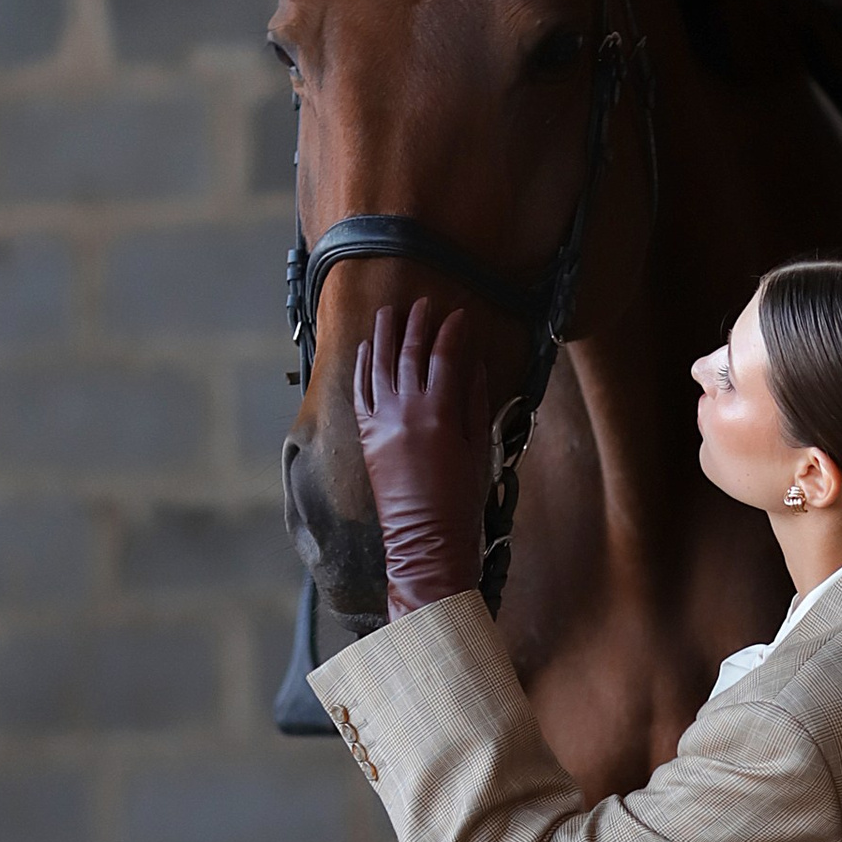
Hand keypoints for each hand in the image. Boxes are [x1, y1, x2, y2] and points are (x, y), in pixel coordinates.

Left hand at [354, 300, 492, 613]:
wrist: (424, 538)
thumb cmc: (461, 499)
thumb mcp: (480, 447)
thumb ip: (476, 401)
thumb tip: (474, 365)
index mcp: (440, 412)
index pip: (446, 356)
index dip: (453, 331)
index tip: (460, 314)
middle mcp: (406, 410)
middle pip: (410, 353)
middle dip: (418, 323)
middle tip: (425, 303)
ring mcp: (381, 421)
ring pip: (380, 364)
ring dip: (386, 335)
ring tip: (391, 312)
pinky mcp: (366, 435)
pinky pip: (361, 390)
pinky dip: (363, 365)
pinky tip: (367, 348)